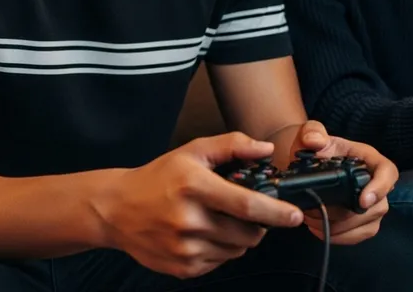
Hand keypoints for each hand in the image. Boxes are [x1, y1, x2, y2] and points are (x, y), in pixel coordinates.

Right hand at [92, 132, 303, 278]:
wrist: (118, 209)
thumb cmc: (160, 176)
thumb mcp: (194, 150)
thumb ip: (233, 145)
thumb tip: (265, 149)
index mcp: (195, 187)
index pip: (245, 205)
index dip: (275, 212)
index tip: (295, 215)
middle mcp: (190, 220)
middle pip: (247, 233)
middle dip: (260, 224)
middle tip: (251, 211)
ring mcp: (185, 248)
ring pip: (236, 250)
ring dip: (241, 236)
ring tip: (223, 218)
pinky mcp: (183, 268)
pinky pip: (219, 262)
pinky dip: (223, 249)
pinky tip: (207, 232)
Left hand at [288, 121, 396, 245]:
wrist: (306, 164)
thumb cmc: (313, 147)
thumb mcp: (310, 133)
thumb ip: (312, 132)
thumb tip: (316, 141)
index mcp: (367, 158)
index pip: (388, 172)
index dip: (380, 187)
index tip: (362, 201)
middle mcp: (374, 181)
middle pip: (378, 205)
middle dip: (347, 214)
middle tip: (318, 210)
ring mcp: (370, 204)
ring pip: (369, 224)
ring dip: (341, 228)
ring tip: (314, 220)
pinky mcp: (362, 221)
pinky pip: (359, 236)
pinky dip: (340, 237)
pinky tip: (320, 229)